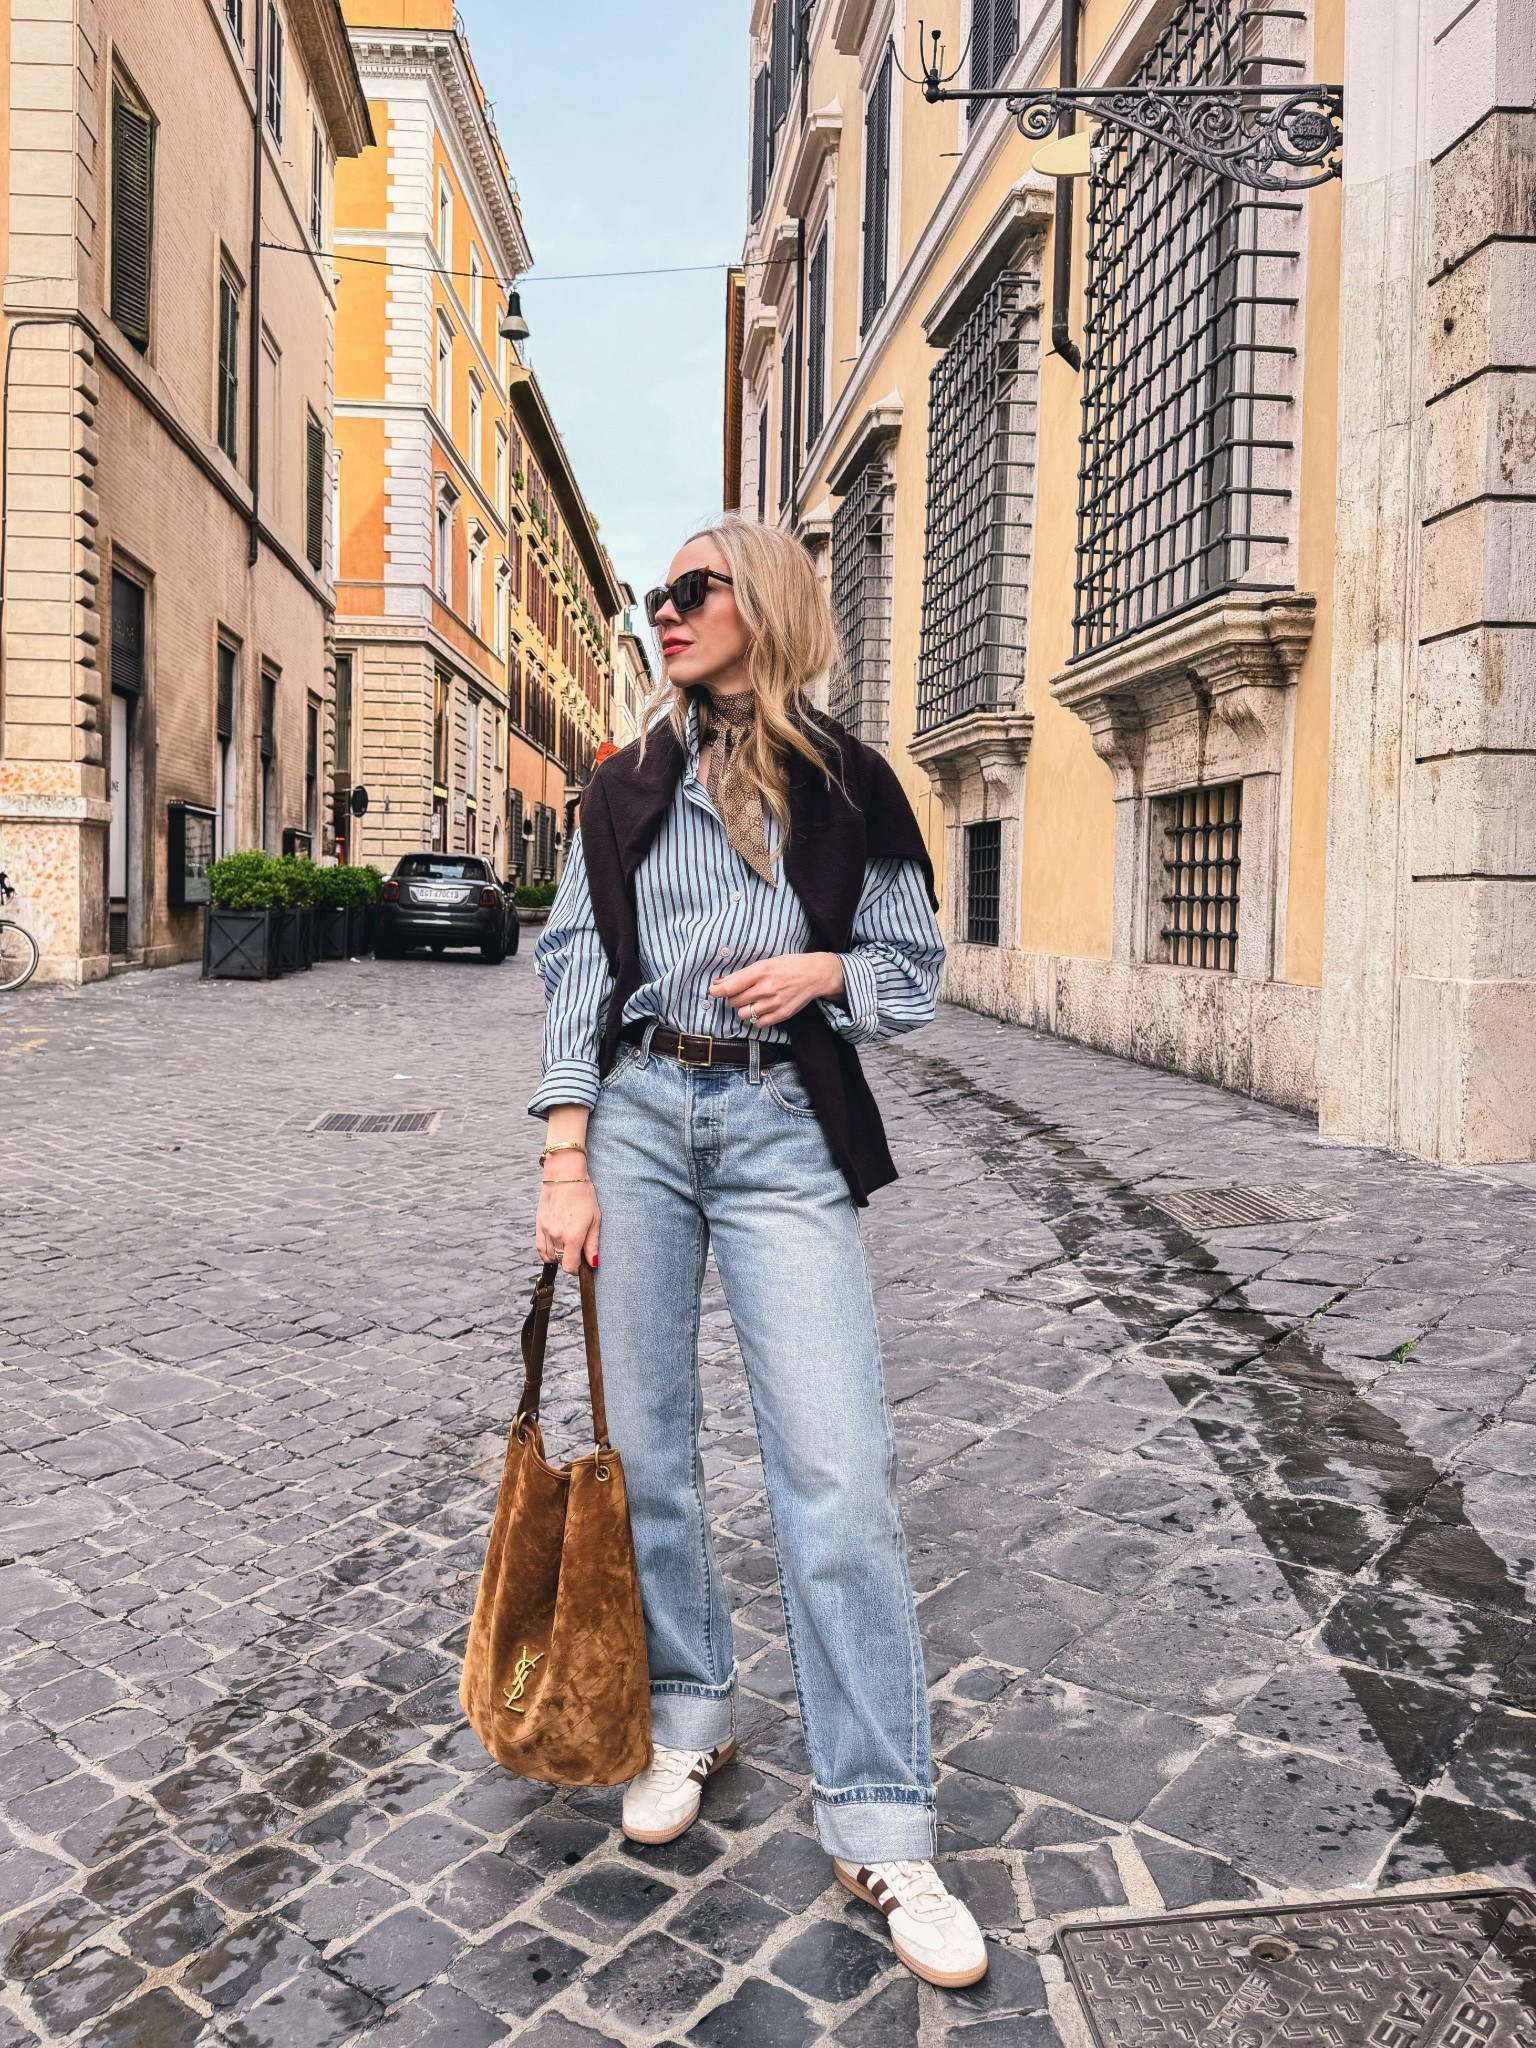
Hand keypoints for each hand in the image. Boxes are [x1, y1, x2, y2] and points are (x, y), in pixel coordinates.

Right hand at [536, 1106, 596, 1274]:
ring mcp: (545, 1230)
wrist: (564, 1175)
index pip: (570, 1267)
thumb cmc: (583, 1195)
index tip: (583, 1263)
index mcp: (572, 1235)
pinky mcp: (538, 1224)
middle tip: (578, 1248)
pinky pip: (539, 1247)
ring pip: (549, 1256)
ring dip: (558, 1255)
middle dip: (569, 1259)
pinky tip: (555, 1244)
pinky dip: (547, 1251)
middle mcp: (556, 1235)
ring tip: (567, 1243)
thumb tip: (593, 1264)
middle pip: (560, 1262)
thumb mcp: (595, 1219)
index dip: (577, 1269)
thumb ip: (592, 1244)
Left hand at [709, 952, 843, 1029]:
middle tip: (741, 993)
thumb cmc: (788, 966)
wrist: (815, 974)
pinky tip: (762, 1010)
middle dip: (733, 998)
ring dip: (744, 1009)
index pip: (730, 987)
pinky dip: (756, 1019)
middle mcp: (767, 988)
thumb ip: (741, 975)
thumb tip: (718, 983)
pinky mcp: (782, 1014)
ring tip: (753, 1002)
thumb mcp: (765, 963)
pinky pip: (758, 1024)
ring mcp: (775, 1003)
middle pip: (734, 1002)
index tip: (714, 991)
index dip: (718, 991)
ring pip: (743, 1014)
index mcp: (761, 971)